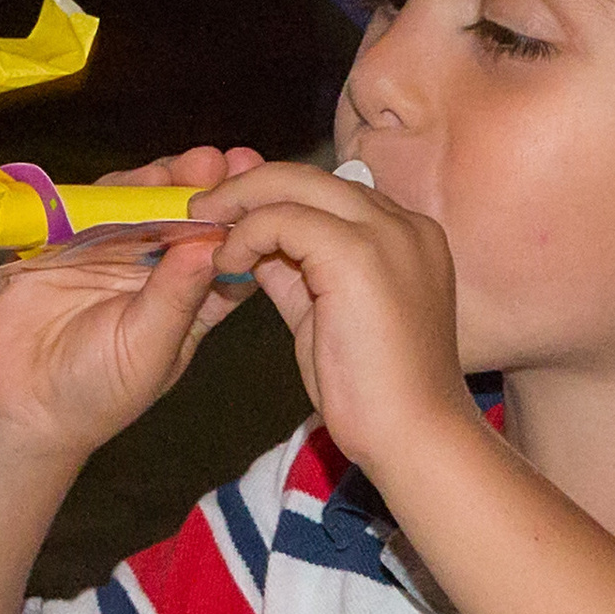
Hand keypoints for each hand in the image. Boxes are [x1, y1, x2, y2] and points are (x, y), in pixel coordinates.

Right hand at [0, 144, 264, 463]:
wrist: (13, 407)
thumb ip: (177, 296)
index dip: (246, 226)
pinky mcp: (61, 242)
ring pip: (141, 205)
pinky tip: (140, 181)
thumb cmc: (92, 395)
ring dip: (168, 182)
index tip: (268, 199)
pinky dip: (113, 190)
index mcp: (183, 302)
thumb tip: (212, 244)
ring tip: (199, 163)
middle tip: (233, 165)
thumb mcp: (147, 349)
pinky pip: (88, 206)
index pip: (223, 255)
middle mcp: (148, 271)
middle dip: (210, 190)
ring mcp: (106, 252)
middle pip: (185, 219)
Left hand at [192, 161, 478, 474]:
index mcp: (405, 236)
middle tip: (201, 208)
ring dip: (239, 203)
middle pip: (310, 177)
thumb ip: (299, 275)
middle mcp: (403, 224)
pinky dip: (246, 234)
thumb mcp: (326, 316)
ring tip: (203, 229)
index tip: (228, 216)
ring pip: (295, 184)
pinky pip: (284, 218)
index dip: (273, 198)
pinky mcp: (359, 254)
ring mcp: (387, 233)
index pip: (328, 194)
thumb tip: (258, 247)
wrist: (413, 436)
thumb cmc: (371, 392)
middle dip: (247, 186)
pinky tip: (226, 262)